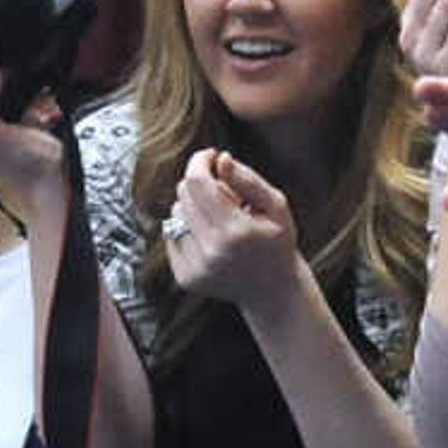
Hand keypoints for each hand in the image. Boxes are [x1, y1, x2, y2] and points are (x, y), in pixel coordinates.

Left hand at [160, 148, 308, 317]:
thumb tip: (220, 159)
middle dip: (200, 183)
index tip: (211, 156)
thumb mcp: (276, 206)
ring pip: (175, 213)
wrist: (273, 290)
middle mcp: (212, 252)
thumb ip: (248, 179)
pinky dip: (187, 228)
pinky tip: (209, 237)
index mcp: (236, 232)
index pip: (198, 182)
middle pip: (183, 194)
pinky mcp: (185, 277)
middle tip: (225, 193)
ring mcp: (196, 268)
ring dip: (193, 207)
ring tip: (219, 220)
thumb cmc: (277, 243)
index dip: (200, 161)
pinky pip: (171, 235)